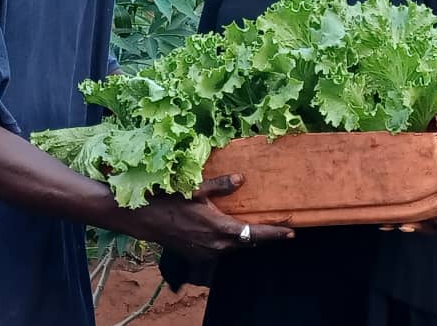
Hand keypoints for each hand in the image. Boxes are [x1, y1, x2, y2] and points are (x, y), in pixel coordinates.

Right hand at [125, 174, 294, 259]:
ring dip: (244, 238)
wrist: (144, 220)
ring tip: (254, 228)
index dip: (275, 233)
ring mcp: (207, 254)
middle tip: (278, 227)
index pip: (255, 233)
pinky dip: (227, 241)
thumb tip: (242, 179)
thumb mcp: (196, 188)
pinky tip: (226, 231)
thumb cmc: (170, 200)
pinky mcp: (198, 257)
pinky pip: (220, 250)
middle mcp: (217, 246)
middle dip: (263, 236)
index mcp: (220, 228)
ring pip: (234, 247)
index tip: (292, 232)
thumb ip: (220, 185)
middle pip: (248, 243)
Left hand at [379, 171, 436, 233]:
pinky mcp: (422, 216)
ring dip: (405, 225)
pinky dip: (397, 222)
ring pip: (419, 225)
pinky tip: (383, 223)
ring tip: (391, 224)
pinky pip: (410, 220)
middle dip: (420, 227)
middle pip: (433, 227)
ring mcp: (433, 221)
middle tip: (406, 225)